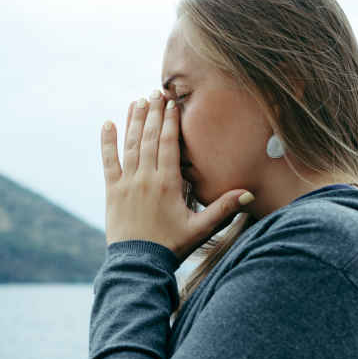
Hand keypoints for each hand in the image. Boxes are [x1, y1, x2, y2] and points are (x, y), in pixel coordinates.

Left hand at [100, 89, 253, 261]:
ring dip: (134, 120)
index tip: (172, 102)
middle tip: (156, 92)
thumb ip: (224, 209)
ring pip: (130, 144)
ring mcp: (126, 183)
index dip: (170, 121)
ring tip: (138, 101)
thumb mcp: (201, 229)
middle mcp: (145, 178)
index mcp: (167, 184)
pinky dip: (107, 141)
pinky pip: (109, 161)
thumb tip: (249, 194)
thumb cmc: (172, 247)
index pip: (169, 143)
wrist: (138, 265)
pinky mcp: (112, 191)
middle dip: (153, 113)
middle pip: (150, 138)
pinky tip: (108, 123)